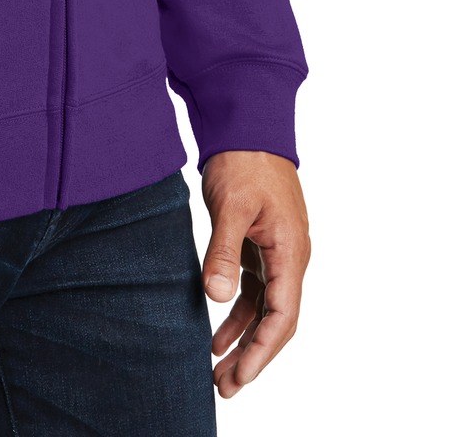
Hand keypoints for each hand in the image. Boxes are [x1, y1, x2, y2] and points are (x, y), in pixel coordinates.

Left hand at [198, 150, 309, 397]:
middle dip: (252, 356)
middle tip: (224, 387)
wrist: (248, 121)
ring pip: (264, 308)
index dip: (262, 351)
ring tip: (217, 369)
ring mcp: (276, 251)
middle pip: (276, 320)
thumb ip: (223, 251)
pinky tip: (215, 329)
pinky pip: (253, 289)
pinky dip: (236, 312)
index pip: (282, 316)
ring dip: (243, 338)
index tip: (240, 377)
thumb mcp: (231, 205)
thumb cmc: (243, 158)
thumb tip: (216, 297)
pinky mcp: (260, 243)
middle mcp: (290, 256)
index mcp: (291, 251)